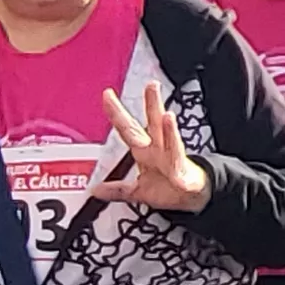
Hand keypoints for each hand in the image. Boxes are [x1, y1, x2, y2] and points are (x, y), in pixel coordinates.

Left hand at [94, 84, 211, 211]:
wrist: (189, 199)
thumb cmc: (166, 188)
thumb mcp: (136, 191)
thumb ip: (117, 190)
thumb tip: (95, 190)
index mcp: (144, 150)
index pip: (128, 127)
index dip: (116, 112)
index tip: (107, 94)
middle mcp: (158, 149)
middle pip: (154, 123)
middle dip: (152, 104)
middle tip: (152, 86)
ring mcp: (171, 158)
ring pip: (170, 140)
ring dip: (169, 129)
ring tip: (167, 116)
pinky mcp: (181, 173)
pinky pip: (178, 165)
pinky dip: (178, 162)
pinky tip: (178, 160)